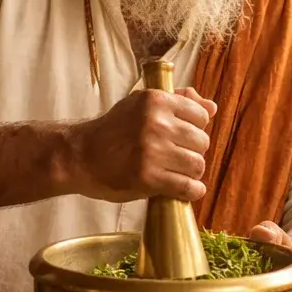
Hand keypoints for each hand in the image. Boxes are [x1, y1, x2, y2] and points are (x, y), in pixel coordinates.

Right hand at [69, 87, 216, 202]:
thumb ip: (178, 101)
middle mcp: (156, 123)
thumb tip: (212, 107)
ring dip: (191, 173)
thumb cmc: (113, 130)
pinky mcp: (147, 177)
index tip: (181, 137)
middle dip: (193, 152)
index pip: (201, 116)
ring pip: (197, 165)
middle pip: (202, 142)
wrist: (79, 155)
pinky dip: (191, 191)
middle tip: (177, 158)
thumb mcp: (140, 104)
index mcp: (156, 100)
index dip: (194, 129)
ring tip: (177, 173)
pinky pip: (187, 186)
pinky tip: (185, 190)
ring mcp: (152, 150)